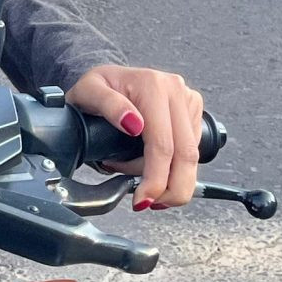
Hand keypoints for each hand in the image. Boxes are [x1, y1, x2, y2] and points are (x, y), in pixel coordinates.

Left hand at [65, 64, 204, 208]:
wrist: (109, 78)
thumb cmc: (96, 87)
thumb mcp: (88, 91)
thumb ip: (107, 105)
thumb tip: (133, 124)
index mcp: (152, 85)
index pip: (162, 144)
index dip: (155, 178)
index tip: (141, 199)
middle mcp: (176, 89)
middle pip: (185, 154)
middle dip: (171, 188)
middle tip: (149, 203)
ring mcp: (188, 99)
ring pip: (191, 155)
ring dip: (172, 181)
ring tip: (145, 187)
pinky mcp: (193, 110)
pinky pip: (191, 149)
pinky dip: (174, 168)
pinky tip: (153, 170)